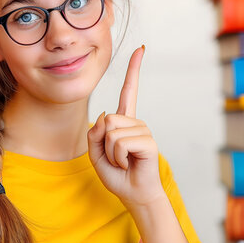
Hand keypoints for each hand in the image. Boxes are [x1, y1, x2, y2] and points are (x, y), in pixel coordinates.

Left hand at [87, 45, 165, 207]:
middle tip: (115, 157)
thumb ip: (95, 133)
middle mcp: (136, 122)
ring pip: (111, 133)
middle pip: (106, 119)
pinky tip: (129, 164)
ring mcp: (143, 130)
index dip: (134, 70)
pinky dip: (118, 159)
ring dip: (111, 154)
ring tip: (123, 162)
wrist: (133, 193)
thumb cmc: (117, 174)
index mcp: (125, 121)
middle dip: (103, 143)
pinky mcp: (148, 142)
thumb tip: (106, 116)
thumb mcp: (96, 152)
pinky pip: (120, 144)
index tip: (140, 49)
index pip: (129, 91)